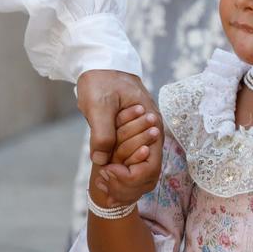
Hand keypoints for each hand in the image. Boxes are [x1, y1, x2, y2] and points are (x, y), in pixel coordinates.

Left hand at [77, 70, 163, 200]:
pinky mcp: (135, 140)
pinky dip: (121, 176)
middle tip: (102, 180)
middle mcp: (154, 135)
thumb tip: (101, 160)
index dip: (130, 176)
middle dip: (126, 185)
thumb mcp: (99, 105)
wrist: (102, 66)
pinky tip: (104, 176)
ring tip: (102, 182)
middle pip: (149, 175)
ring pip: (142, 174)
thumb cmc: (102, 81)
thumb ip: (102, 133)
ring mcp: (146, 138)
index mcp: (152, 125)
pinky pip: (134, 165)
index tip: (107, 171)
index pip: (150, 166)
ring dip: (123, 183)